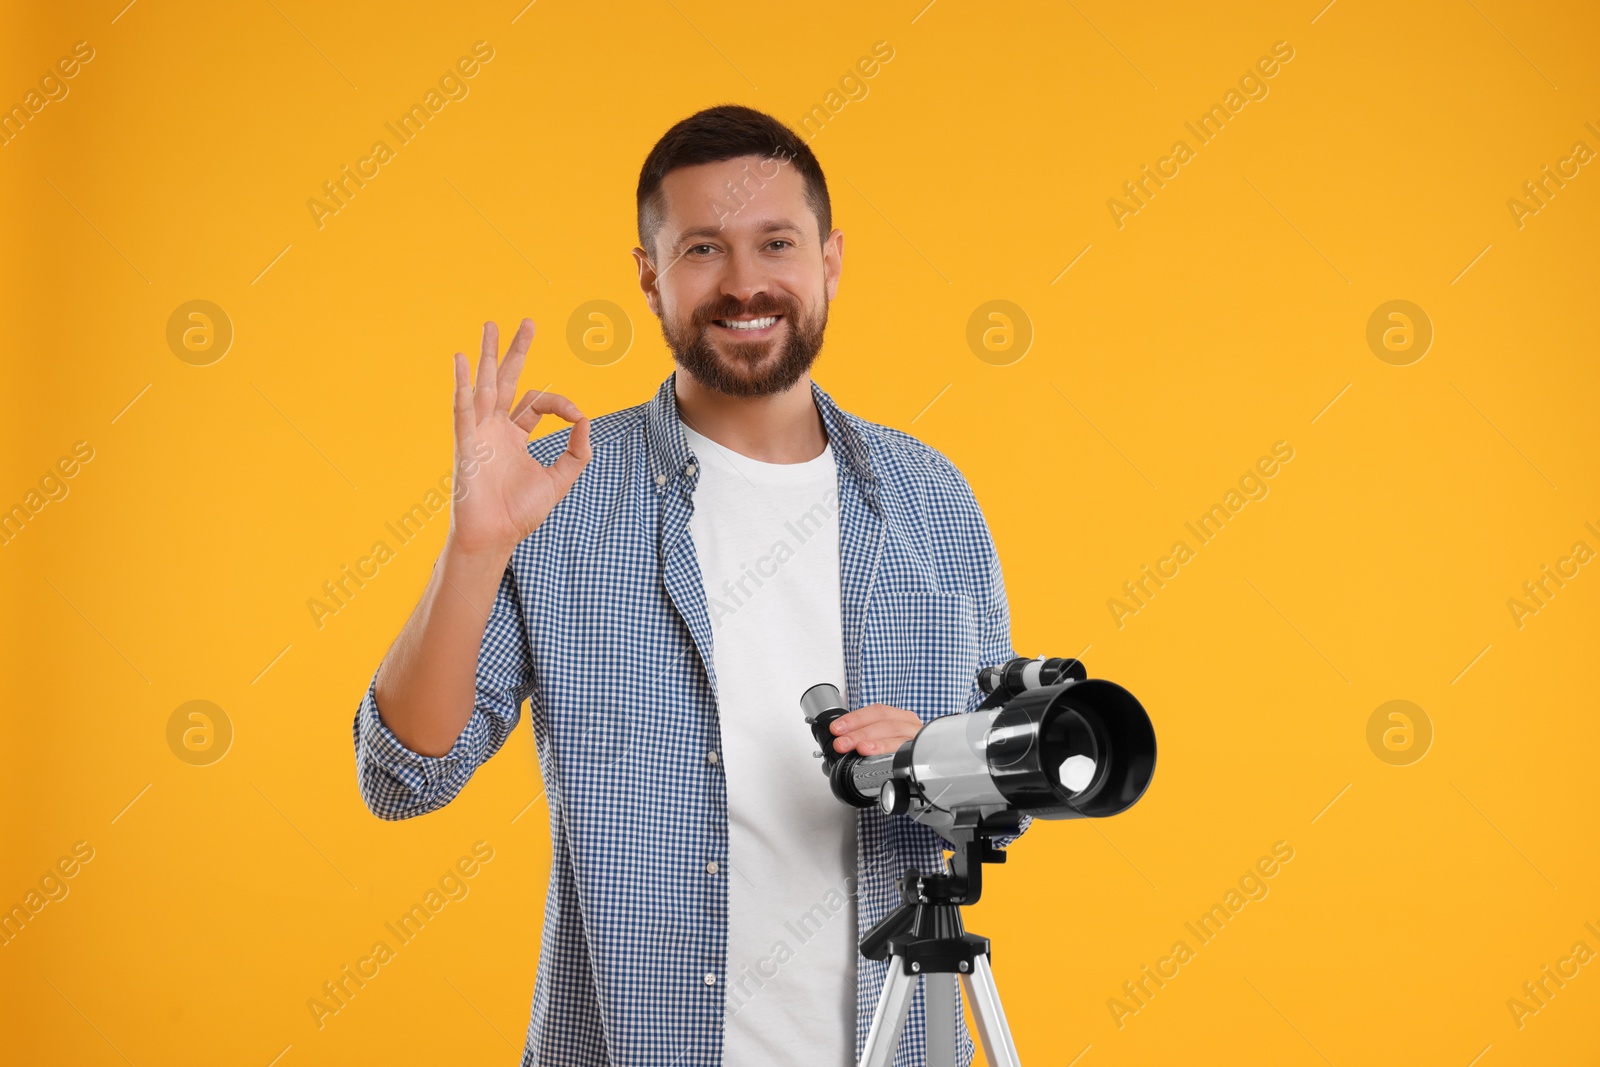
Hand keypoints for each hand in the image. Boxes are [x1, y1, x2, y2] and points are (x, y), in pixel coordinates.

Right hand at [447, 319, 591, 557]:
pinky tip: (461, 360)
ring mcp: (479, 431)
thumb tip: (587, 423)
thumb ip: (576, 453)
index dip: (562, 403)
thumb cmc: (520, 513)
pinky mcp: (465, 441)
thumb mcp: (559, 480)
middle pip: (508, 380)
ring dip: (488, 355)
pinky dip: (462, 384)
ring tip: (491, 325)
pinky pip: (463, 407)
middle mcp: (496, 428)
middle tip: (527, 323)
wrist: (495, 536)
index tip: (577, 416)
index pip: (539, 403)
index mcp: (515, 436)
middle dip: (517, 351)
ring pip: (485, 384)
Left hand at [829, 704, 924, 755]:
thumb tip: (841, 745)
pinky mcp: (921, 751)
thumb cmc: (904, 750)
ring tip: (858, 747)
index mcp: (899, 717)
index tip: (836, 728)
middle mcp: (909, 723)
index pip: (876, 711)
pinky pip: (904, 749)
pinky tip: (877, 755)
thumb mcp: (886, 739)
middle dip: (858, 732)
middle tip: (841, 743)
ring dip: (872, 740)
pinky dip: (888, 750)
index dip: (854, 718)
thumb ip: (866, 738)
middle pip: (884, 721)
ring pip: (894, 732)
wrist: (935, 760)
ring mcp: (916, 736)